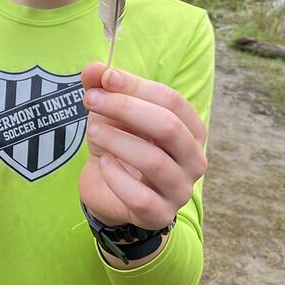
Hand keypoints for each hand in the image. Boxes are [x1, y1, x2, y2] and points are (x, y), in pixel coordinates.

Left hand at [79, 62, 207, 230]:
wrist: (107, 190)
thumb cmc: (118, 144)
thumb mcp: (109, 112)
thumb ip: (102, 87)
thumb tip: (93, 68)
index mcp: (191, 130)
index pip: (172, 101)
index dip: (137, 86)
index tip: (105, 77)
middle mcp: (194, 160)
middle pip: (168, 127)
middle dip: (125, 108)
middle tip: (91, 100)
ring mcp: (179, 190)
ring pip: (154, 161)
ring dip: (117, 140)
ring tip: (91, 131)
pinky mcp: (159, 215)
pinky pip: (140, 196)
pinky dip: (116, 176)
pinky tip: (102, 164)